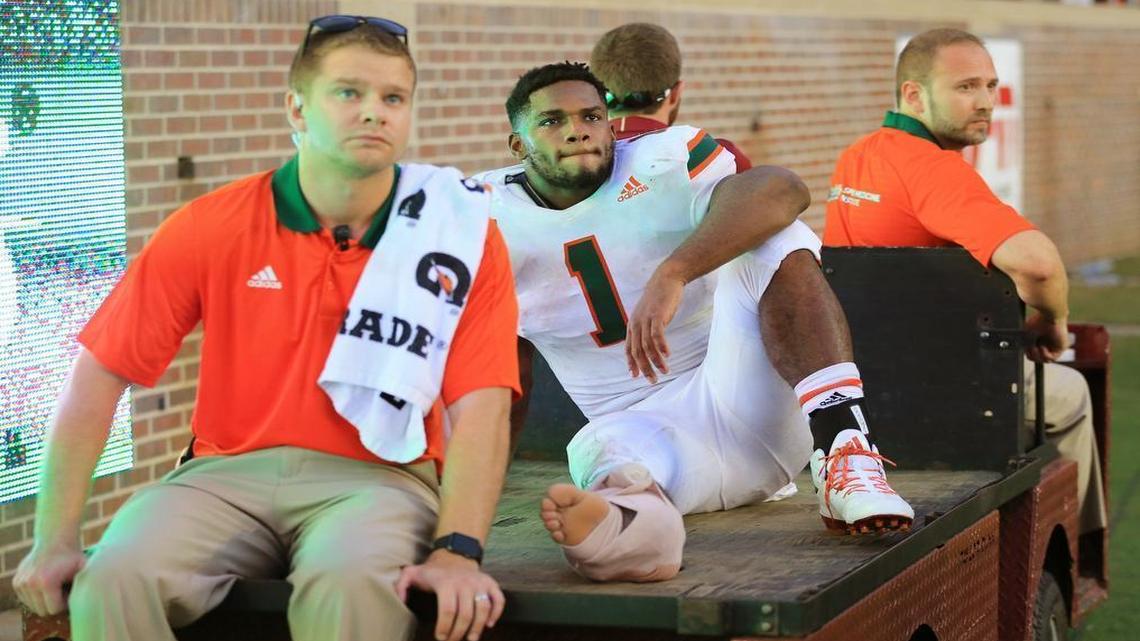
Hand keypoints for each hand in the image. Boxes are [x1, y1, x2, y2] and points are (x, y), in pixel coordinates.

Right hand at [13, 542, 85, 615]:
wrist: (55, 539)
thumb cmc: (73, 556)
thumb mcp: (84, 568)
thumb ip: (89, 583)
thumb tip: (93, 599)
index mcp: (46, 583)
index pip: (53, 610)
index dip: (64, 603)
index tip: (70, 590)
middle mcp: (30, 584)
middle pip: (41, 610)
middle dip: (54, 603)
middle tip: (63, 589)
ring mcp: (21, 583)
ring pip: (33, 606)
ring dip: (45, 600)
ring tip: (55, 585)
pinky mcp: (16, 582)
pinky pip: (26, 599)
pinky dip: (36, 595)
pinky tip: (46, 583)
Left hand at [395, 550, 503, 640]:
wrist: (454, 555)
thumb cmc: (432, 571)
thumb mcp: (412, 574)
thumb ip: (401, 586)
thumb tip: (401, 601)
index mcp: (446, 583)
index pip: (447, 610)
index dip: (445, 627)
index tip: (441, 638)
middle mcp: (465, 582)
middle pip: (465, 614)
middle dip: (459, 632)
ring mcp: (479, 582)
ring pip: (483, 609)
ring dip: (478, 627)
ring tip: (471, 638)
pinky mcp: (490, 583)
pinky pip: (498, 599)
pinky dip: (496, 613)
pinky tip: (489, 624)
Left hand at [626, 268, 685, 383]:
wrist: (666, 279)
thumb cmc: (659, 298)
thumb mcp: (648, 315)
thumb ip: (647, 329)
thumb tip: (651, 344)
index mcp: (633, 325)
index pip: (629, 348)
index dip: (631, 363)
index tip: (635, 376)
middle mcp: (636, 324)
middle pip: (637, 351)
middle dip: (644, 368)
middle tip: (652, 380)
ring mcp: (646, 319)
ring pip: (647, 346)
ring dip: (656, 361)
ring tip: (665, 371)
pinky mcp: (657, 315)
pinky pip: (657, 334)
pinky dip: (661, 346)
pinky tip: (667, 355)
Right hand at [1025, 313, 1068, 362]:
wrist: (1050, 315)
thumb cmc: (1038, 320)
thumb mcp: (1027, 335)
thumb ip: (1025, 344)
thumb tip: (1024, 352)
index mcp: (1040, 339)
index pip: (1033, 353)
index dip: (1028, 353)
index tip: (1025, 348)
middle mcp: (1048, 343)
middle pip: (1038, 358)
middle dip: (1032, 355)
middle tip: (1029, 349)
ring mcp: (1055, 346)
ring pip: (1045, 360)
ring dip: (1038, 356)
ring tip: (1036, 347)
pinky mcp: (1062, 347)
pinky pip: (1052, 358)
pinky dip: (1045, 355)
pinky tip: (1042, 347)